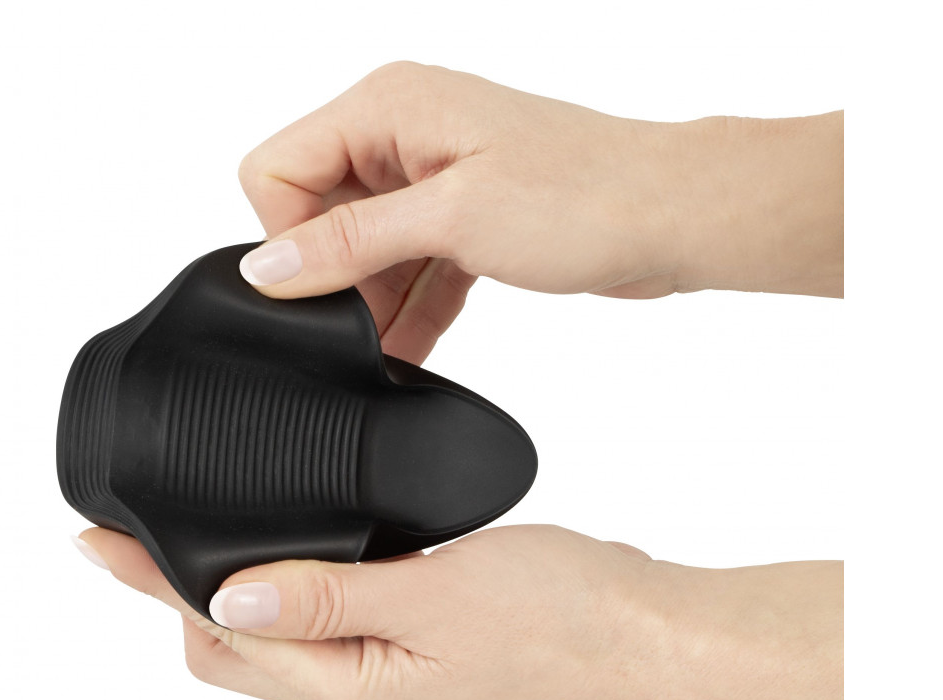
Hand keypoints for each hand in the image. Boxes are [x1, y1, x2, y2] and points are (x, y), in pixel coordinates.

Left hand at [75, 524, 842, 699]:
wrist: (631, 626)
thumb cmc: (554, 611)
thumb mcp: (431, 593)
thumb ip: (326, 593)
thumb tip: (227, 593)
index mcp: (350, 692)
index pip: (221, 635)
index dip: (153, 584)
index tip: (96, 541)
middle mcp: (353, 697)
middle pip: (230, 651)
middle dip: (172, 596)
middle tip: (133, 531)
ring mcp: (378, 680)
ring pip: (269, 640)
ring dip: (225, 590)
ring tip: (188, 535)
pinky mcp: (402, 654)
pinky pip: (315, 626)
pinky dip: (282, 588)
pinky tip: (283, 548)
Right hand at [236, 62, 843, 363]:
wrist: (675, 215)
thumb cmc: (586, 194)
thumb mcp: (450, 220)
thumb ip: (350, 244)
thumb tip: (268, 269)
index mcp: (388, 105)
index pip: (278, 167)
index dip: (286, 237)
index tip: (317, 292)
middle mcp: (404, 131)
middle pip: (318, 209)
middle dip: (334, 277)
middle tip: (355, 331)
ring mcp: (435, 174)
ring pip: (366, 245)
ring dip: (375, 300)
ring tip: (385, 352)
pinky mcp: (464, 213)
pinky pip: (411, 263)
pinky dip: (410, 305)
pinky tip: (409, 350)